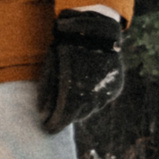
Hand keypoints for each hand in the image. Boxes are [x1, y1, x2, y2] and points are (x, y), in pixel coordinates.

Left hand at [37, 10, 124, 134]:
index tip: (46, 127)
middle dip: (65, 115)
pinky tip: (85, 89)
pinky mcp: (115, 89)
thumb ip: (47, 94)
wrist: (95, 31)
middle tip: (55, 114)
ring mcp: (106, 94)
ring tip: (70, 99)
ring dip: (79, 108)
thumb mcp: (50, 70)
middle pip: (75, 116)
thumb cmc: (66, 49)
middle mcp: (92, 99)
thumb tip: (42, 114)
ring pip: (89, 110)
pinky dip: (92, 98)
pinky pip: (101, 101)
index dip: (52, 124)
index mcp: (73, 95)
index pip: (62, 120)